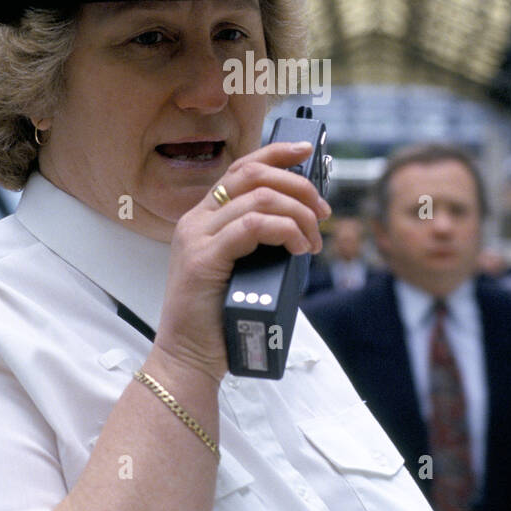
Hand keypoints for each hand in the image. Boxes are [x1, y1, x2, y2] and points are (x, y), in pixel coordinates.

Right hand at [155, 141, 329, 382]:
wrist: (188, 358)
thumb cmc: (218, 318)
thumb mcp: (241, 269)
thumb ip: (259, 242)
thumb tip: (303, 223)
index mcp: (203, 218)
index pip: (241, 168)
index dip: (276, 153)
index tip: (307, 152)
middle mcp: (196, 220)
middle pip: (253, 174)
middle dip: (297, 186)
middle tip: (323, 212)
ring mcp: (197, 237)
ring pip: (259, 198)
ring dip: (298, 214)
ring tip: (313, 241)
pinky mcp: (204, 259)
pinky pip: (252, 226)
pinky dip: (284, 231)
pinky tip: (299, 249)